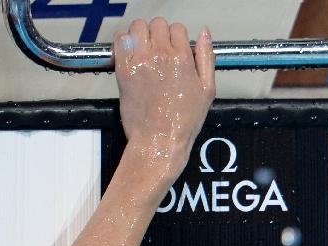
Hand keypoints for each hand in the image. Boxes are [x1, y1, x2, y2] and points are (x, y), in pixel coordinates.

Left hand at [113, 18, 214, 154]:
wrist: (160, 139)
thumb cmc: (184, 121)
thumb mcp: (208, 90)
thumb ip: (206, 57)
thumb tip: (204, 33)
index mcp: (183, 59)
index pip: (178, 28)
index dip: (177, 37)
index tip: (174, 48)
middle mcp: (161, 55)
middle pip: (157, 24)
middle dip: (159, 33)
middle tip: (159, 49)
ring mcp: (140, 61)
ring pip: (137, 27)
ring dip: (141, 34)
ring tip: (144, 50)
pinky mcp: (124, 69)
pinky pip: (119, 40)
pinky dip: (124, 42)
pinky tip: (131, 54)